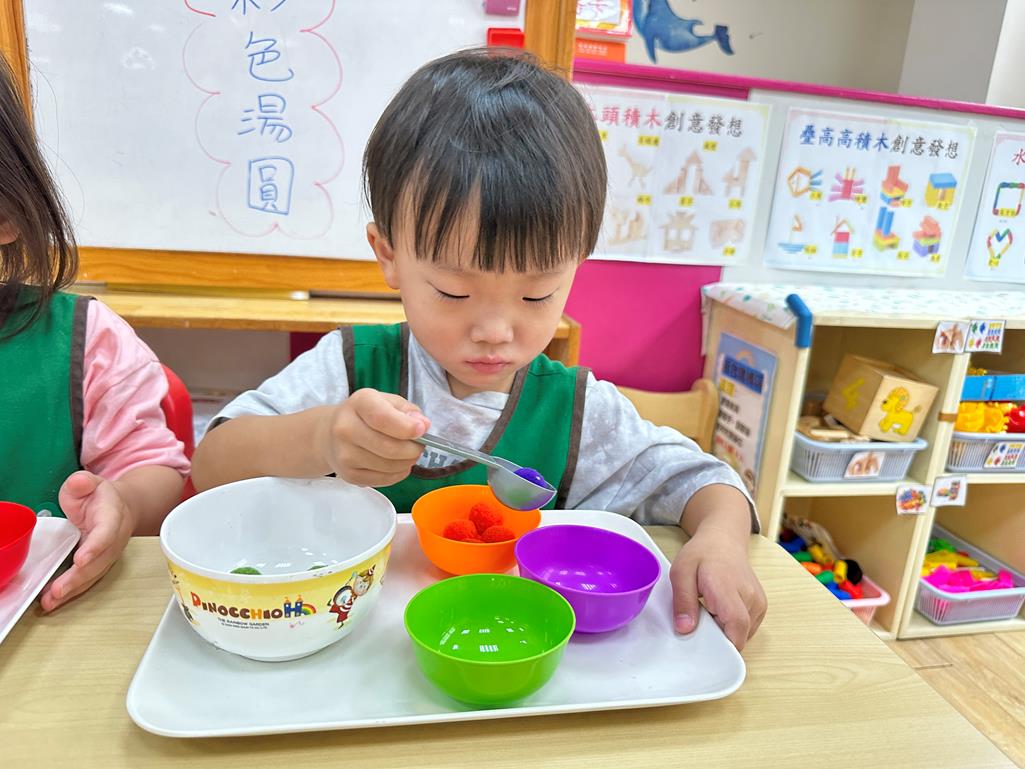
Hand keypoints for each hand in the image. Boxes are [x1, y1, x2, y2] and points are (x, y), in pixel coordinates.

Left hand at [39, 471, 137, 612]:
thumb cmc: (101, 496)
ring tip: (52, 600)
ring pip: (96, 573)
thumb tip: (79, 483)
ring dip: (74, 589)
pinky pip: (90, 578)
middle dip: (79, 577)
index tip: (81, 559)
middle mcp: (115, 537)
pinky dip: (74, 591)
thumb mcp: (89, 482)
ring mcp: (110, 552)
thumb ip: (82, 482)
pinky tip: (57, 599)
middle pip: (100, 560)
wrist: (122, 505)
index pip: (107, 532)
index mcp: (113, 514)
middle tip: (58, 590)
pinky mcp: (102, 563)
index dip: (95, 547)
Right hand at [319, 388, 429, 486]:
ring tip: (408, 454)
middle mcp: (346, 428)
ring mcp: (345, 454)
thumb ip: (408, 411)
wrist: (331, 434)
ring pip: (389, 466)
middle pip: (389, 447)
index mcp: (359, 403)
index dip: (406, 427)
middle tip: (420, 445)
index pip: (382, 418)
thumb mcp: (387, 401)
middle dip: (413, 449)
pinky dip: (398, 474)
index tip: (422, 430)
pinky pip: (384, 479)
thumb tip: (423, 425)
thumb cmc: (367, 415)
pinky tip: (398, 464)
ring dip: (407, 462)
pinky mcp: (349, 475)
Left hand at [669, 527, 765, 650]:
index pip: (736, 627)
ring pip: (742, 635)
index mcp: (728, 588)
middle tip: (700, 621)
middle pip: (738, 635)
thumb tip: (685, 629)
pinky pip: (746, 629)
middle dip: (717, 638)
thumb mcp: (681, 572)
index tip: (704, 645)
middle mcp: (750, 597)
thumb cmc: (702, 554)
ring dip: (724, 631)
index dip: (722, 644)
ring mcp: (759, 603)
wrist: (723, 540)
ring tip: (710, 610)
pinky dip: (732, 627)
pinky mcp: (760, 607)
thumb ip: (683, 601)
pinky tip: (720, 611)